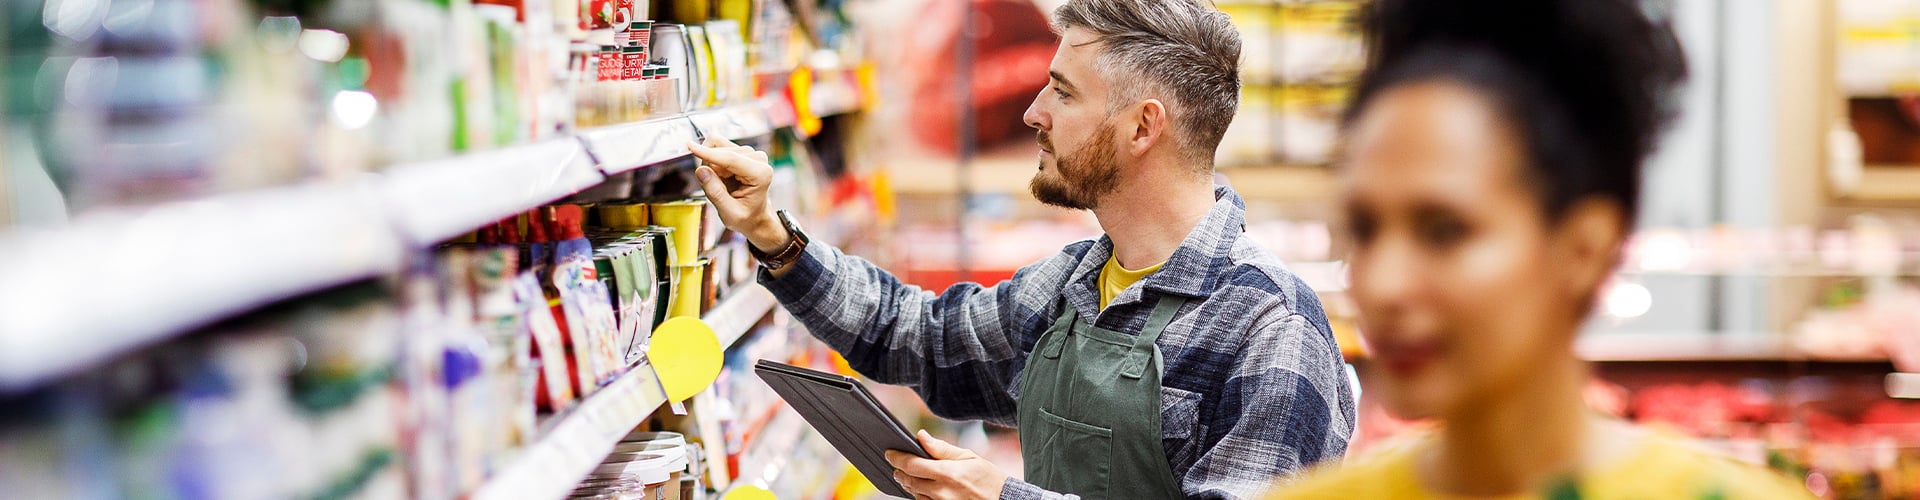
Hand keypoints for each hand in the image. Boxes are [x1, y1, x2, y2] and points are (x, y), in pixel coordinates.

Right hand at [687, 137, 785, 253]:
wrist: (755, 215)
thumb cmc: (746, 216)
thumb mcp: (730, 213)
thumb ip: (716, 193)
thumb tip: (701, 171)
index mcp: (761, 174)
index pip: (731, 159)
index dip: (708, 153)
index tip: (690, 147)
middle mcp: (758, 159)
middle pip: (722, 151)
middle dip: (709, 166)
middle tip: (712, 186)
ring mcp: (750, 153)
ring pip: (718, 147)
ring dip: (712, 164)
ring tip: (720, 183)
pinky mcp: (741, 151)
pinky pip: (718, 147)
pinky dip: (713, 161)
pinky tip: (721, 175)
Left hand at [885, 430, 1006, 499]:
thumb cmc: (989, 479)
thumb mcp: (969, 457)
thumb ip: (942, 448)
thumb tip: (921, 436)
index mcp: (948, 473)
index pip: (911, 464)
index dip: (897, 457)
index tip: (890, 453)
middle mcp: (941, 492)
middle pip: (908, 480)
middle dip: (900, 471)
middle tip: (897, 465)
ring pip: (914, 494)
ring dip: (909, 484)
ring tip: (911, 475)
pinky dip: (920, 495)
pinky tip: (924, 488)